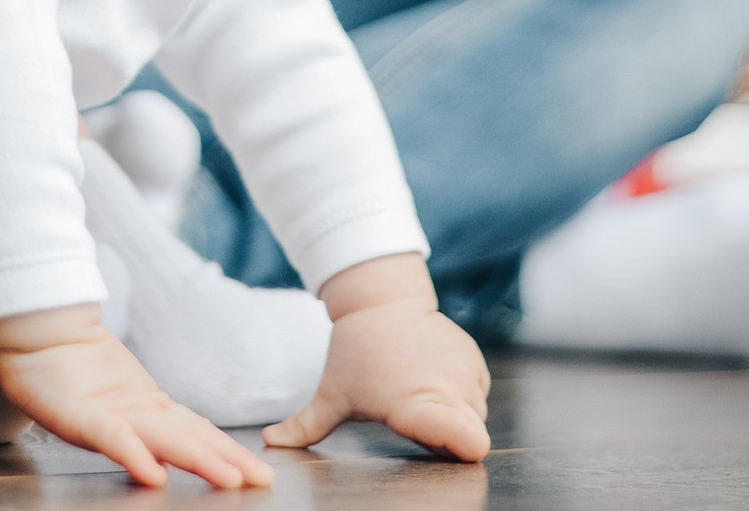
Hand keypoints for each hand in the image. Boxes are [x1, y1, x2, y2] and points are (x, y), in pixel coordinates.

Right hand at [0, 305, 272, 488]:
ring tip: (232, 478)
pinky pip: (112, 439)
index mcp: (145, 409)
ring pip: (164, 437)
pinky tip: (154, 476)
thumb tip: (161, 462)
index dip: (226, 450)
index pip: (195, 432)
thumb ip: (134, 433)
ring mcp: (113, 411)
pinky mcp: (81, 415)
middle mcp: (137, 410)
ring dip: (200, 459)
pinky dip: (135, 457)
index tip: (257, 471)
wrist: (35, 328)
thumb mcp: (105, 409)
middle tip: (262, 479)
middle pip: (190, 437)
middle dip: (228, 459)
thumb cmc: (63, 369)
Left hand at [264, 255, 488, 461]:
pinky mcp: (474, 359)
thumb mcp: (331, 394)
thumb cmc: (354, 354)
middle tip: (417, 419)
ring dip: (455, 414)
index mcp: (414, 408)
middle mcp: (447, 392)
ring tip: (420, 395)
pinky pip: (479, 392)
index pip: (466, 438)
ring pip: (475, 415)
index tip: (451, 444)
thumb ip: (305, 427)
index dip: (464, 447)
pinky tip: (432, 380)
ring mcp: (464, 374)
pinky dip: (463, 393)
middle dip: (450, 438)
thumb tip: (270, 443)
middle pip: (471, 438)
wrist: (382, 301)